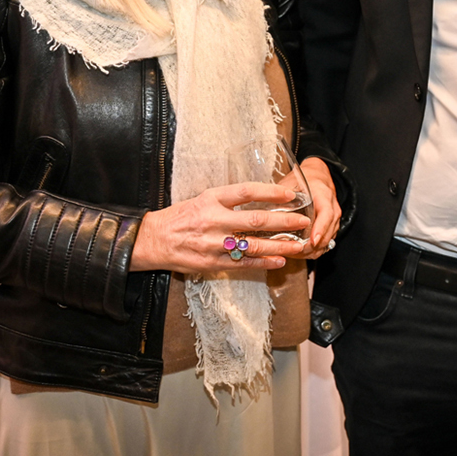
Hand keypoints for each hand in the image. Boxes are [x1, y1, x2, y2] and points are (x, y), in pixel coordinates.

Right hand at [131, 181, 309, 273]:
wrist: (153, 240)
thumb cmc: (180, 217)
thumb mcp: (203, 199)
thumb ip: (228, 200)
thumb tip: (261, 199)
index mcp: (211, 199)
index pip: (247, 192)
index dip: (272, 192)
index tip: (291, 194)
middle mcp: (214, 219)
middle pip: (256, 220)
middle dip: (284, 221)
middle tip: (303, 221)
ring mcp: (214, 244)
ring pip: (254, 245)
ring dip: (279, 245)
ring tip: (299, 245)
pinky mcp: (212, 263)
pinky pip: (243, 264)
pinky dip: (263, 262)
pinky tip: (279, 261)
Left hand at [284, 157, 341, 259]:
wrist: (319, 177)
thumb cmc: (305, 180)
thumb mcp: (292, 183)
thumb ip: (281, 196)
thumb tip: (263, 210)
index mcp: (324, 196)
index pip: (326, 215)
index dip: (320, 229)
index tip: (312, 240)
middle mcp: (332, 209)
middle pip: (327, 233)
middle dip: (312, 246)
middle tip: (293, 252)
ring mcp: (333, 220)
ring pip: (327, 242)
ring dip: (311, 251)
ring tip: (292, 254)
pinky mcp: (330, 228)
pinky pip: (325, 243)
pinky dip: (314, 250)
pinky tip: (298, 252)